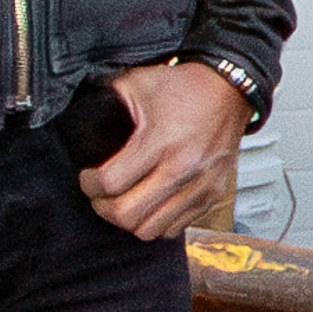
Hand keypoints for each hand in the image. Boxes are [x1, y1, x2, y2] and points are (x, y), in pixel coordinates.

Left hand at [79, 59, 247, 241]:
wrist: (231, 88)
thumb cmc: (187, 85)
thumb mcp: (138, 82)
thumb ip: (106, 98)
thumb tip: (81, 114)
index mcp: (162, 140)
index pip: (112, 183)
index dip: (89, 185)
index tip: (87, 178)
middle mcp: (184, 167)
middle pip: (128, 214)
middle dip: (104, 208)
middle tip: (100, 195)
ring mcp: (201, 185)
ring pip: (152, 229)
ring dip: (131, 219)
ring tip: (124, 202)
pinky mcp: (213, 194)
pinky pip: (176, 228)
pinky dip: (157, 221)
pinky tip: (150, 203)